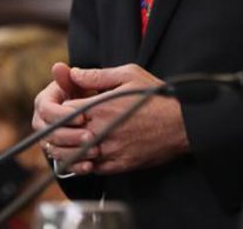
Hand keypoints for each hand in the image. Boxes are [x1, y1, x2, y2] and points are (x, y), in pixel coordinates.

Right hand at [33, 62, 99, 166]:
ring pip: (54, 150)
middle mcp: (43, 121)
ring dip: (73, 151)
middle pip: (47, 132)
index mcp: (46, 100)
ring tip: (94, 151)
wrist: (102, 112)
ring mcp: (49, 139)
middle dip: (69, 135)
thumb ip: (75, 76)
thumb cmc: (94, 92)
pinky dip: (75, 165)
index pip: (46, 109)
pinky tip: (90, 165)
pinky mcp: (59, 153)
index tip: (83, 117)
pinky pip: (62, 163)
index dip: (62, 114)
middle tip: (90, 136)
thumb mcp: (87, 82)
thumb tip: (59, 67)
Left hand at [54, 64, 190, 175]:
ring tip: (71, 140)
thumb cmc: (157, 97)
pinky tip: (87, 153)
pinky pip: (92, 168)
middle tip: (62, 125)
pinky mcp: (119, 165)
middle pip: (65, 135)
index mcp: (101, 107)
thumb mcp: (129, 75)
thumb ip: (98, 75)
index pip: (64, 111)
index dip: (61, 108)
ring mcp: (110, 150)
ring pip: (74, 155)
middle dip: (61, 129)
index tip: (66, 106)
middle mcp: (102, 130)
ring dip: (69, 148)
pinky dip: (84, 162)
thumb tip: (75, 73)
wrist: (181, 124)